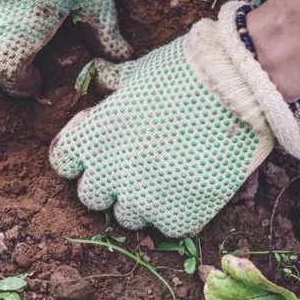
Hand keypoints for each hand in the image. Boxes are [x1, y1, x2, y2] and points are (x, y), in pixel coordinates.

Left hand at [49, 3, 299, 236]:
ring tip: (168, 177)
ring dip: (141, 202)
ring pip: (127, 218)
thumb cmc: (184, 72)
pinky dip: (178, 213)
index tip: (102, 148)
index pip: (63, 162)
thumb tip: (99, 74)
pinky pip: (168, 228)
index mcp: (92, 136)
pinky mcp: (179, 218)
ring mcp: (143, 200)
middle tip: (137, 166)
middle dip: (109, 184)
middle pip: (91, 197)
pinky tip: (193, 188)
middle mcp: (110, 173)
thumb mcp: (138, 72)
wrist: (237, 90)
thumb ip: (113, 84)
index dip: (81, 156)